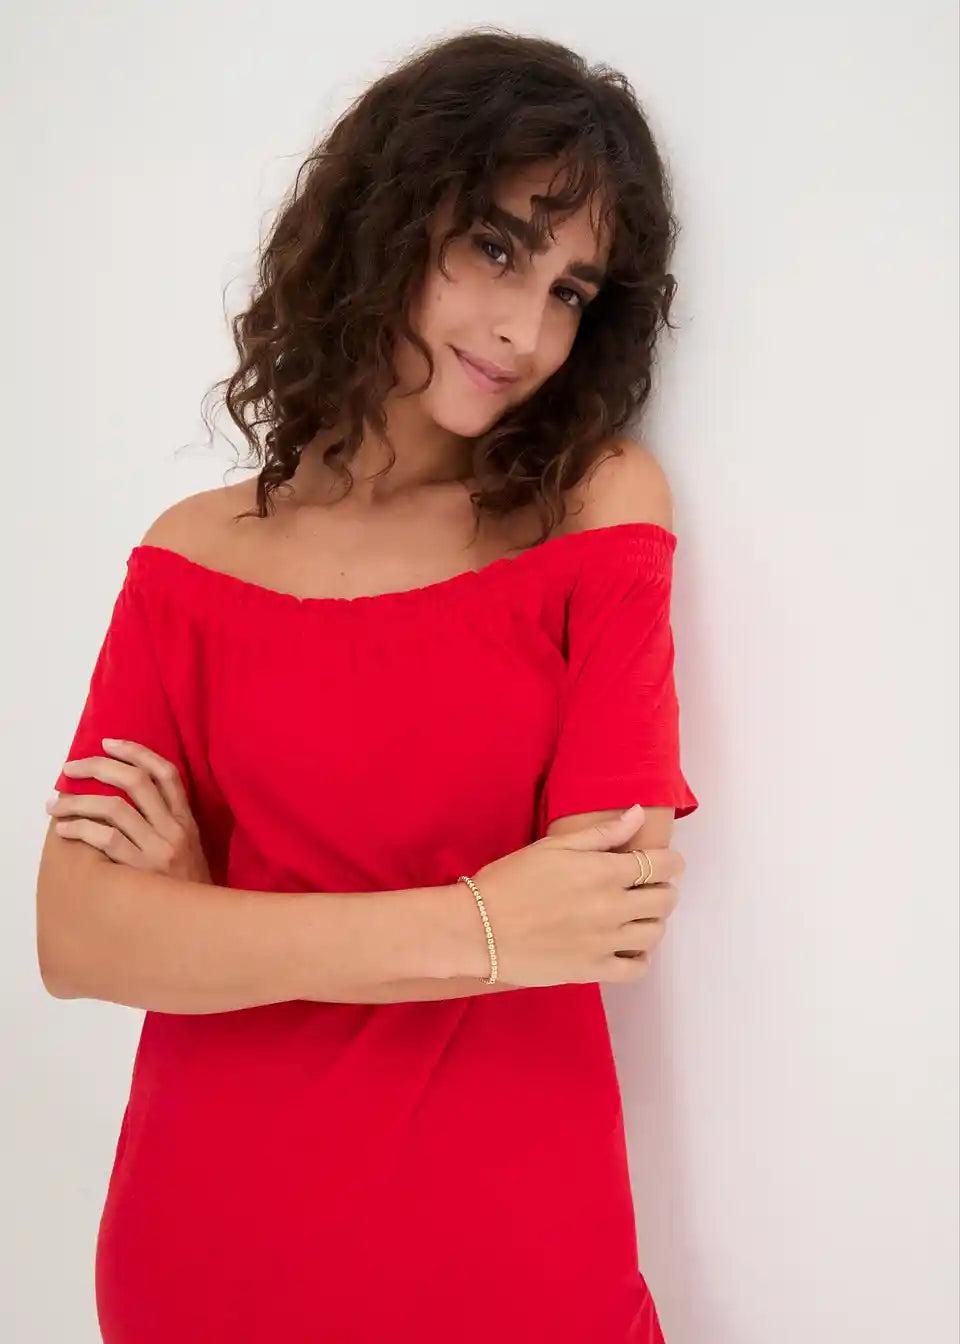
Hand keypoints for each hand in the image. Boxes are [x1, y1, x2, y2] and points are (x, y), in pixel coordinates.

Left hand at [46, 738, 210, 882]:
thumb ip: (168, 825)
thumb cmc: (189, 891)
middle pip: (136, 781)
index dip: (136, 751)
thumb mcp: (190, 851)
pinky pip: (105, 840)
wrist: (204, 929)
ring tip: (56, 803)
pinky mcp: (141, 871)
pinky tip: (65, 830)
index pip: (166, 773)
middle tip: (71, 768)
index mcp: (187, 821)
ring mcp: (158, 849)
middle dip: (98, 767)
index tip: (109, 742)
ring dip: (78, 801)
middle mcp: (174, 829)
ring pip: (114, 808)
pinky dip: (80, 829)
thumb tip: (126, 802)